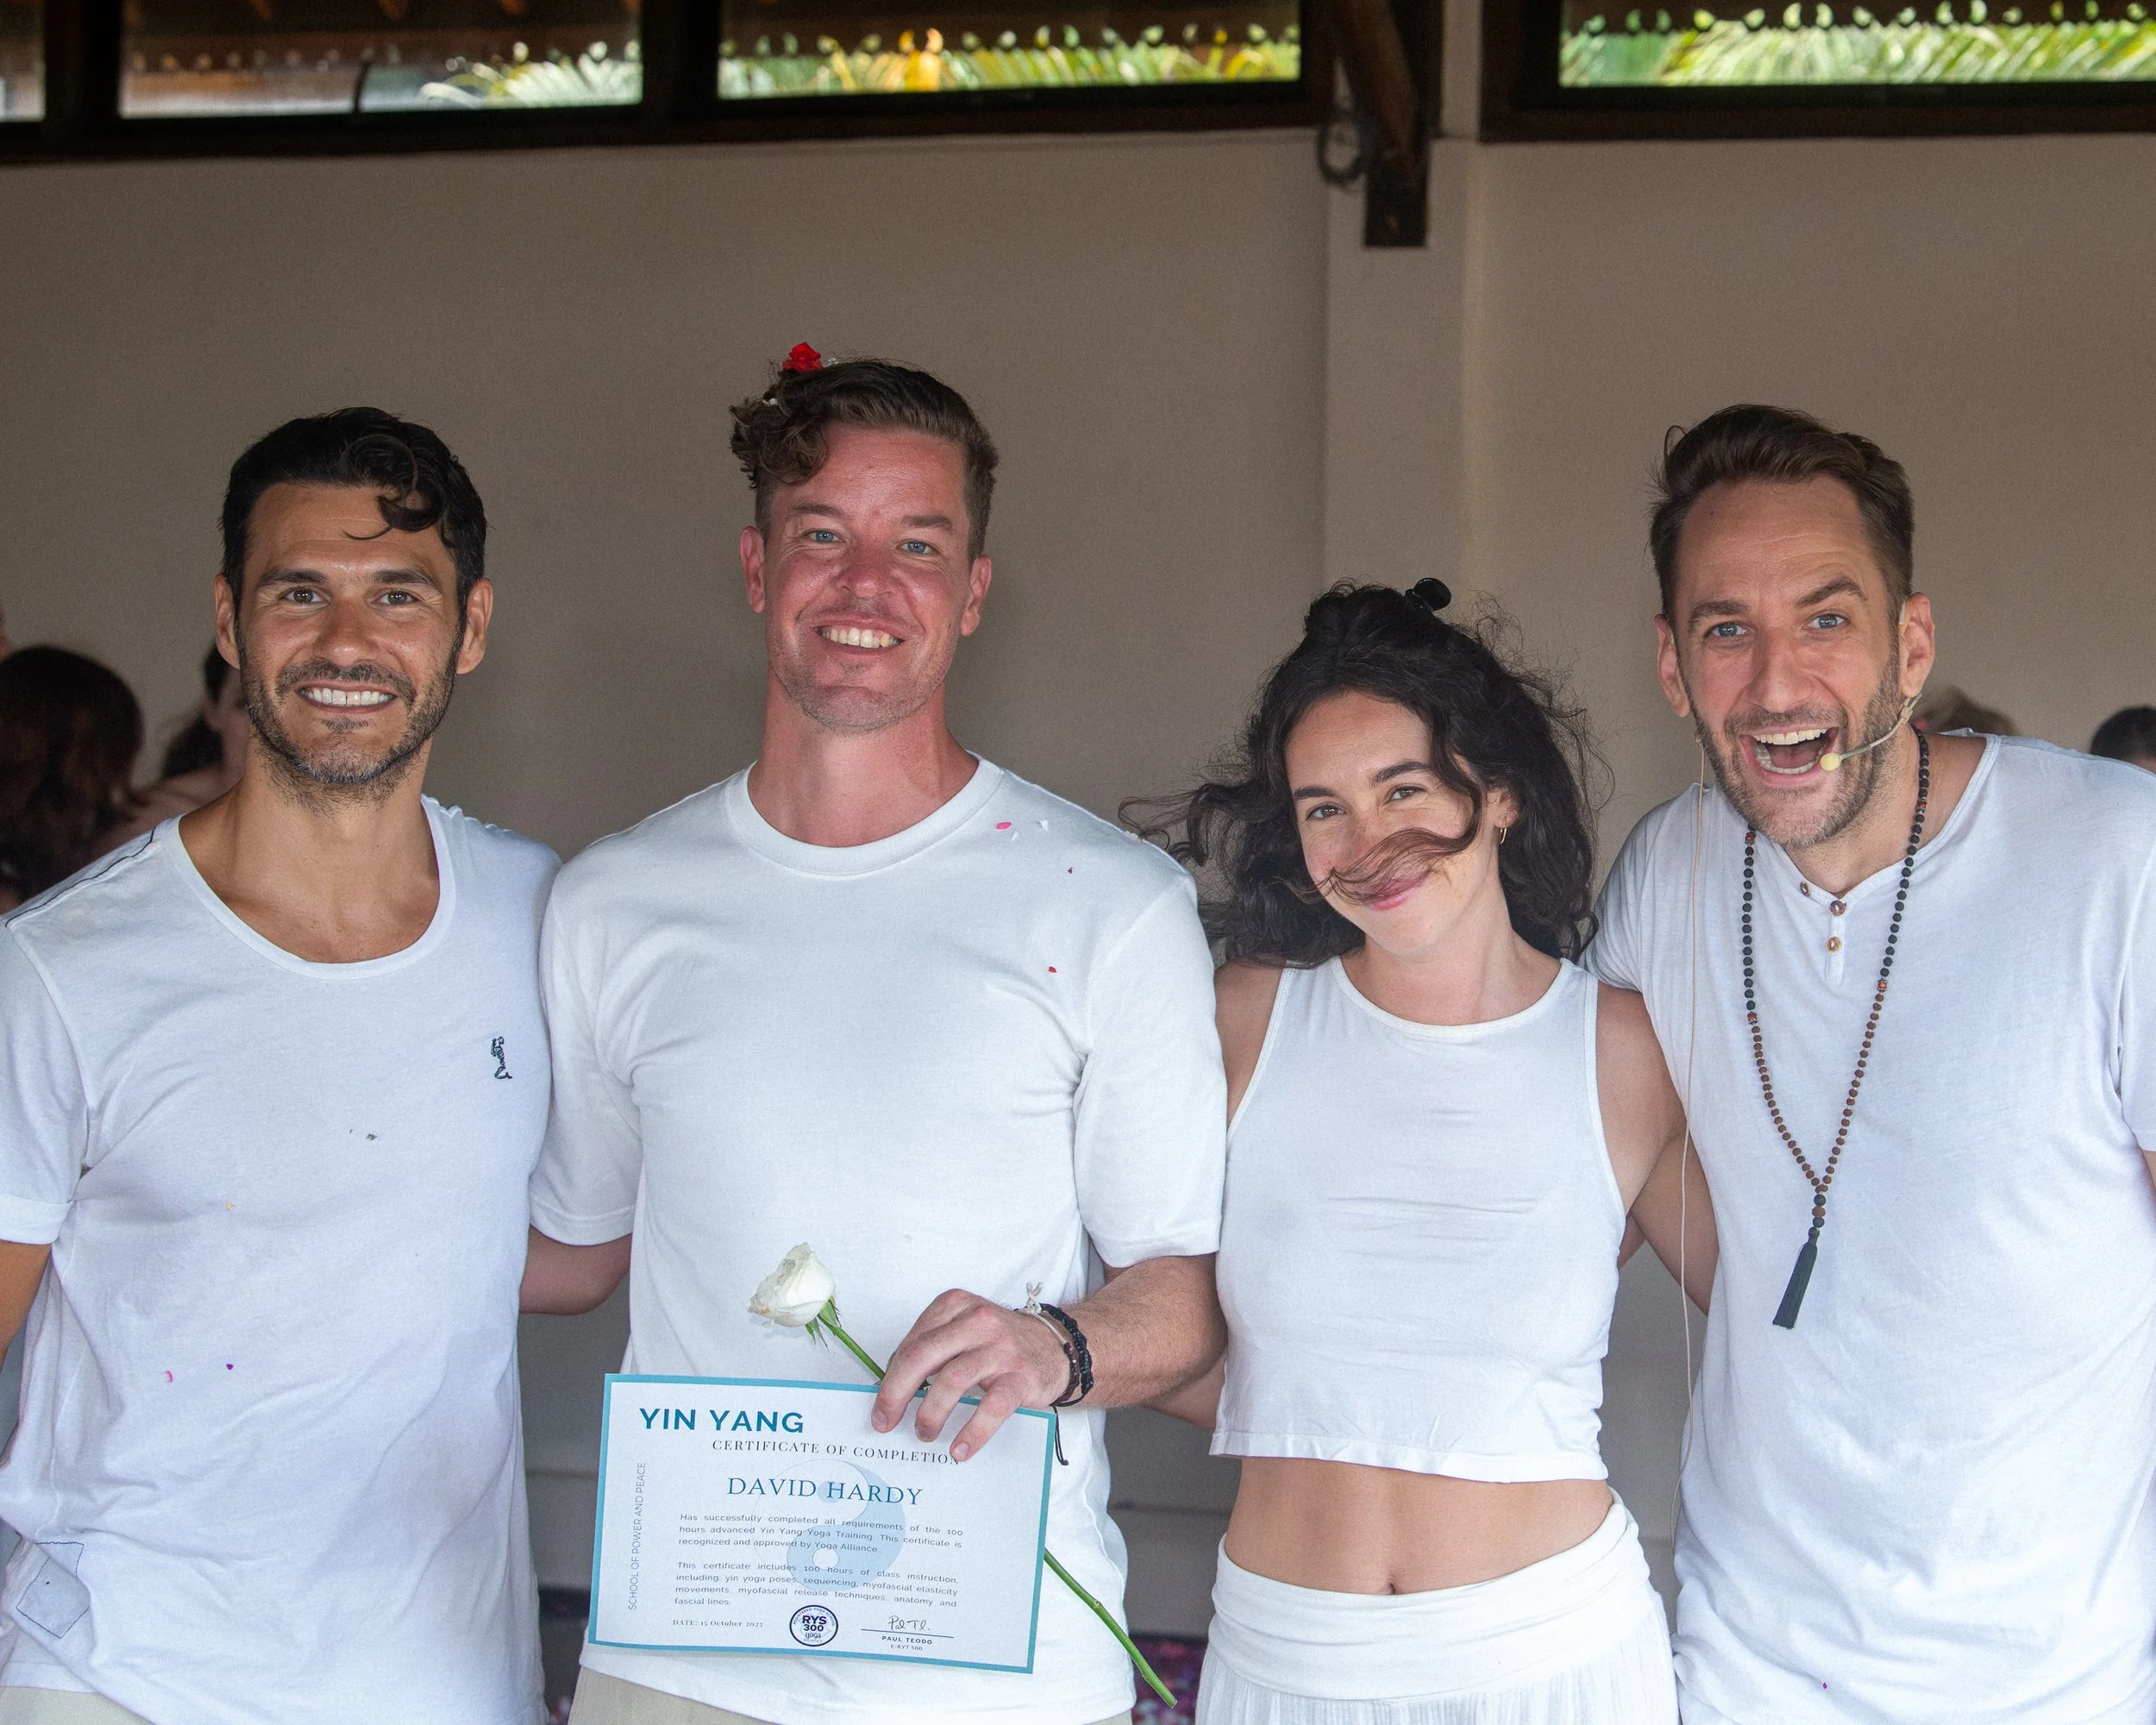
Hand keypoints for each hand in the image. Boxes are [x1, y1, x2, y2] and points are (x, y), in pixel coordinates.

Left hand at [871, 1289, 1070, 1460]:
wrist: (1056, 1347)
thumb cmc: (999, 1344)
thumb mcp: (962, 1331)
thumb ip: (930, 1350)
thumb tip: (888, 1386)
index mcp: (956, 1306)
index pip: (912, 1343)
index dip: (890, 1377)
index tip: (881, 1404)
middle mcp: (977, 1321)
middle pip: (923, 1356)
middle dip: (897, 1393)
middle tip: (885, 1422)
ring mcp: (1001, 1348)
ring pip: (952, 1380)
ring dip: (930, 1413)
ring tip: (924, 1433)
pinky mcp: (1020, 1376)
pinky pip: (991, 1407)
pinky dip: (971, 1432)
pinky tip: (959, 1449)